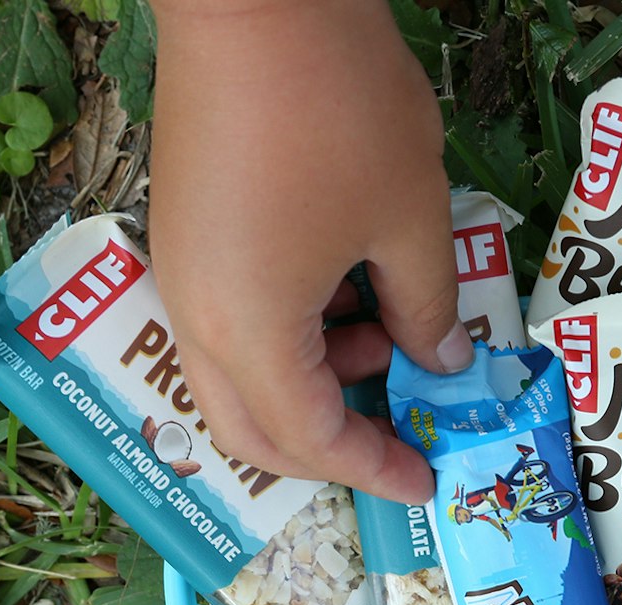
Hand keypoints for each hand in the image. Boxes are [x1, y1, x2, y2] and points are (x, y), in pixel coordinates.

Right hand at [148, 0, 469, 502]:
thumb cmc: (341, 110)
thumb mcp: (411, 218)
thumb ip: (428, 307)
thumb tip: (441, 361)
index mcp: (249, 329)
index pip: (308, 439)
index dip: (371, 467)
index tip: (425, 477)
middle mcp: (196, 315)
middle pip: (250, 427)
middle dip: (328, 447)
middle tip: (398, 433)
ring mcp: (180, 269)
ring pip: (235, 374)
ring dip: (310, 381)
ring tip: (387, 332)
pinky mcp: (185, 230)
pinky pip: (227, 319)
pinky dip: (286, 334)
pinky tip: (347, 288)